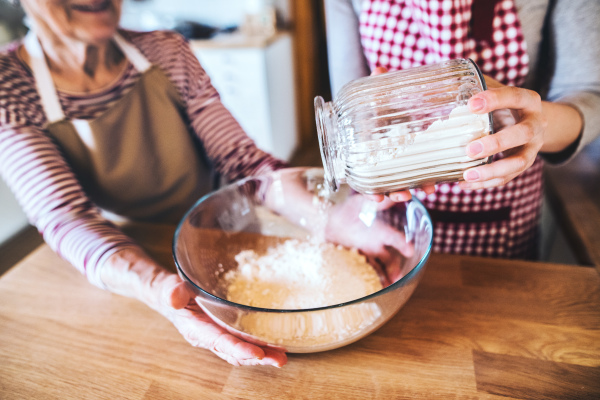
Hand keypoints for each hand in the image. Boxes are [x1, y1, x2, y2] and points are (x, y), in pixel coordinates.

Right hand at [156, 274, 287, 366]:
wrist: (170, 295)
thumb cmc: (171, 291)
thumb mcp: (169, 288)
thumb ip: (172, 293)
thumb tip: (173, 299)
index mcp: (197, 330)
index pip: (221, 342)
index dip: (239, 349)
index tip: (257, 353)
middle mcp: (210, 338)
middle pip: (237, 352)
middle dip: (259, 357)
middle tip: (280, 359)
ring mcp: (220, 336)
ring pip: (243, 350)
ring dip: (264, 355)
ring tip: (282, 357)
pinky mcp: (227, 330)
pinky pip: (245, 340)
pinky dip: (261, 345)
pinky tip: (277, 344)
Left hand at [325, 193, 414, 283]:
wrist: (327, 222)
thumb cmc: (347, 210)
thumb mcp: (360, 202)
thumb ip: (375, 200)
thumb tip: (394, 193)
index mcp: (379, 232)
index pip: (393, 238)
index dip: (402, 244)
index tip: (409, 250)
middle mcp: (375, 246)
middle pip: (388, 259)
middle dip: (394, 268)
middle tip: (398, 276)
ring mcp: (365, 256)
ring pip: (378, 269)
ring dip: (384, 278)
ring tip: (387, 286)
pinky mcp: (354, 264)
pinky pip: (363, 274)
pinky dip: (369, 281)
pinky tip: (374, 288)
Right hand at [369, 67, 435, 201]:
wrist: (401, 98)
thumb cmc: (384, 101)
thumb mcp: (381, 94)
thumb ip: (379, 85)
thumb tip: (378, 70)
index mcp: (370, 147)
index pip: (367, 175)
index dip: (371, 190)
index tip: (377, 198)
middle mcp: (384, 157)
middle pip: (387, 182)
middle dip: (396, 191)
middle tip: (405, 195)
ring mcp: (401, 157)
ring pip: (407, 178)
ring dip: (418, 187)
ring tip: (428, 189)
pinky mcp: (421, 153)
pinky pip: (423, 170)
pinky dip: (429, 176)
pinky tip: (438, 181)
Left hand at [458, 75, 546, 189]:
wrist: (532, 121)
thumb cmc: (505, 105)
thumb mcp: (496, 91)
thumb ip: (475, 86)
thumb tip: (437, 83)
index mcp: (528, 100)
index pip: (514, 96)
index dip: (495, 100)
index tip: (471, 104)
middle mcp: (536, 123)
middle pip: (523, 133)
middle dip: (496, 143)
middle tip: (469, 149)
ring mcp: (533, 147)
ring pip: (519, 162)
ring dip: (492, 170)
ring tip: (467, 174)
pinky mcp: (524, 163)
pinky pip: (508, 177)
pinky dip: (486, 183)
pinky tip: (464, 183)